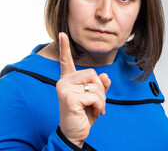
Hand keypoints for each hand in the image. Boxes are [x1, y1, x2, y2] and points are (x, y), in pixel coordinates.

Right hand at [56, 32, 110, 147]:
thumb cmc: (84, 114)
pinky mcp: (69, 98)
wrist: (76, 133)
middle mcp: (64, 82)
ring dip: (101, 99)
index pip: (66, 61)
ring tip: (94, 108)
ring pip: (95, 85)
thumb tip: (105, 76)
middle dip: (100, 89)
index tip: (62, 34)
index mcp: (68, 80)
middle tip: (96, 103)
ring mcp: (65, 89)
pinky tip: (94, 112)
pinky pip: (95, 96)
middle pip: (93, 73)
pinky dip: (100, 106)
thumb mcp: (95, 98)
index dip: (65, 48)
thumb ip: (100, 86)